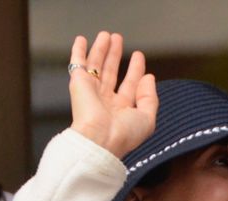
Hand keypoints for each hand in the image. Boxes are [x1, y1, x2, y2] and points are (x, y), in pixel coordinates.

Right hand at [67, 32, 157, 158]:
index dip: (135, 70)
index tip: (139, 56)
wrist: (99, 139)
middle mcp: (105, 101)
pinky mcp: (78, 84)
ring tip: (107, 35)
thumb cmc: (123, 135)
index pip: (130, 85)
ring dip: (101, 49)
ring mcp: (91, 91)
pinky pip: (77, 63)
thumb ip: (150, 97)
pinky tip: (81, 40)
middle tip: (118, 39)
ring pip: (96, 65)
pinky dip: (78, 51)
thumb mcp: (147, 117)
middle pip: (111, 72)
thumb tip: (149, 78)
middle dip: (115, 55)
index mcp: (121, 110)